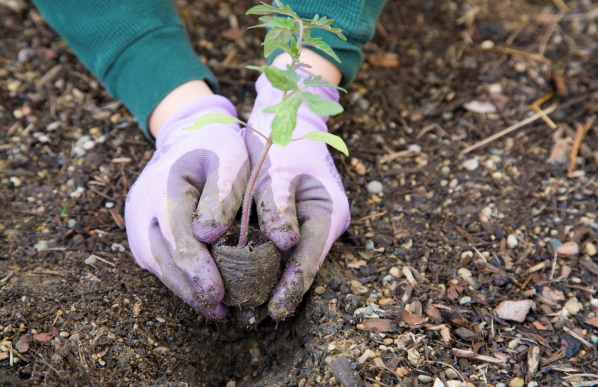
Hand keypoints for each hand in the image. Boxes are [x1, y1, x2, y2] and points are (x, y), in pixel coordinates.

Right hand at [125, 95, 248, 318]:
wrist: (189, 133)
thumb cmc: (217, 146)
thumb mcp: (230, 159)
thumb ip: (223, 194)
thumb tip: (208, 236)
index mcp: (164, 185)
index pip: (177, 236)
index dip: (197, 269)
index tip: (217, 294)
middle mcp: (142, 205)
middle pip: (162, 256)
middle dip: (190, 288)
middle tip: (220, 311)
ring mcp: (136, 218)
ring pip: (156, 263)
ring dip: (183, 288)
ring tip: (214, 309)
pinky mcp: (140, 228)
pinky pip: (156, 258)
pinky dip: (176, 277)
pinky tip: (199, 291)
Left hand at [246, 68, 350, 319]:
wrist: (289, 116)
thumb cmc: (285, 140)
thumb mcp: (279, 170)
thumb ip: (279, 206)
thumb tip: (284, 244)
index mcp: (329, 211)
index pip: (310, 258)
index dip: (293, 286)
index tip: (275, 311)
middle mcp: (324, 222)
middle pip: (303, 265)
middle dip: (281, 291)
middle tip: (256, 319)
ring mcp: (311, 222)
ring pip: (292, 260)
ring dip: (273, 282)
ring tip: (249, 308)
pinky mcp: (295, 220)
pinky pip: (282, 248)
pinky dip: (266, 264)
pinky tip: (246, 278)